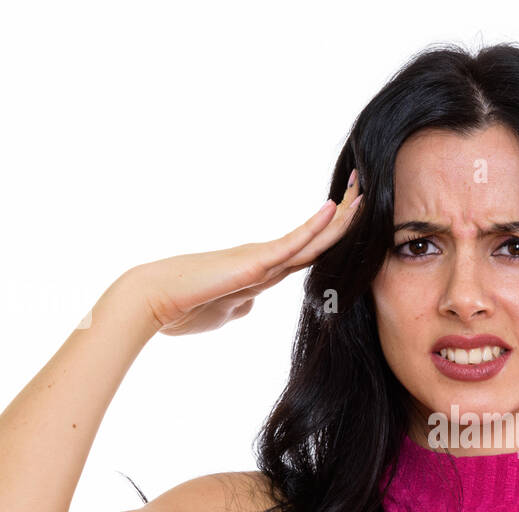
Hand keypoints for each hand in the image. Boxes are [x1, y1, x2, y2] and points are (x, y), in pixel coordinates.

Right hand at [123, 169, 363, 335]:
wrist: (153, 302)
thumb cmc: (182, 309)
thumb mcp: (223, 314)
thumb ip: (241, 305)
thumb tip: (250, 305)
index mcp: (262, 273)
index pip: (307, 256)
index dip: (332, 238)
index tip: (352, 220)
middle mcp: (265, 260)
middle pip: (316, 239)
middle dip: (344, 217)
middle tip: (365, 189)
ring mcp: (260, 259)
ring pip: (311, 238)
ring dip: (340, 217)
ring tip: (363, 192)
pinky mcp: (252, 263)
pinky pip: (290, 244)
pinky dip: (313, 228)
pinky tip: (333, 210)